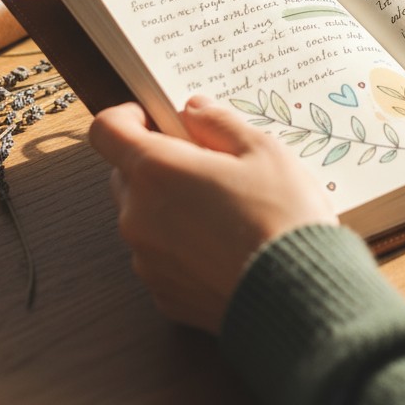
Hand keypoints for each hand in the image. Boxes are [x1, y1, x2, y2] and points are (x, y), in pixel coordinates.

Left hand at [89, 95, 337, 333]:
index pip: (107, 130)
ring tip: (224, 209)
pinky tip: (224, 245)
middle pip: (125, 174)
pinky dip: (182, 246)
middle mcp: (138, 215)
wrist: (297, 294)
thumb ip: (219, 123)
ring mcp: (146, 260)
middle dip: (157, 162)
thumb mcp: (262, 150)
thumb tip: (194, 110)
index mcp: (157, 170)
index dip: (127, 117)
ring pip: (143, 217)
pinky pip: (160, 257)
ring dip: (170, 206)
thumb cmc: (281, 215)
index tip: (154, 116)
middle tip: (206, 162)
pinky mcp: (162, 294)